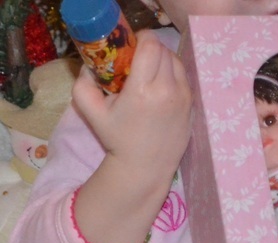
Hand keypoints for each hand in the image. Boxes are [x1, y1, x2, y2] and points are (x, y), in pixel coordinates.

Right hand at [71, 30, 192, 242]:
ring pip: (177, 62)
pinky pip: (184, 78)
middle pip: (164, 50)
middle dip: (150, 50)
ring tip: (150, 73)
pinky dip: (173, 75)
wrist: (146, 167)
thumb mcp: (92, 113)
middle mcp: (168, 91)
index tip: (132, 47)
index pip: (151, 46)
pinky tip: (161, 87)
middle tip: (138, 61)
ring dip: (163, 61)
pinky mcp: (192, 105)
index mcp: (143, 90)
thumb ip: (84, 85)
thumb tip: (89, 65)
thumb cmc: (118, 140)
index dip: (141, 39)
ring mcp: (184, 98)